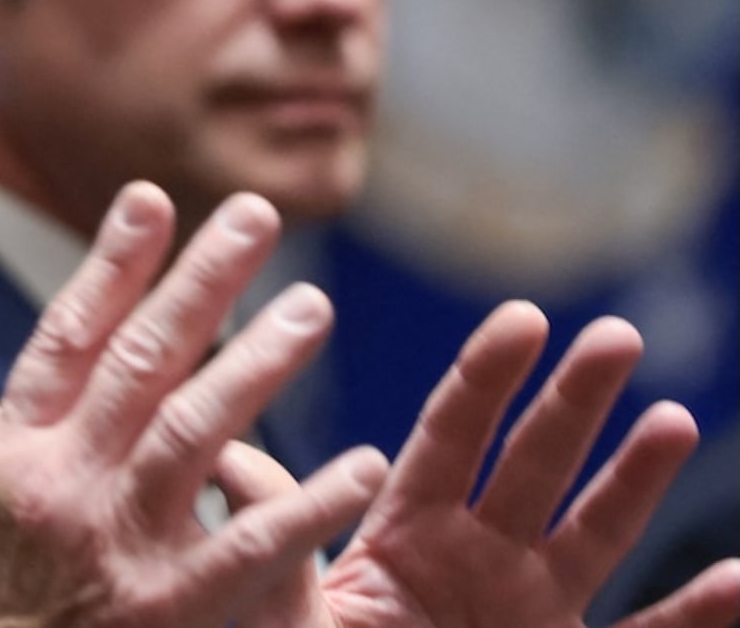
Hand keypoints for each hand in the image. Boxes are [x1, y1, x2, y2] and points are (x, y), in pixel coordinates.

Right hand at [0, 182, 388, 627]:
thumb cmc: (2, 609)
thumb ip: (10, 448)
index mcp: (17, 453)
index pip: (67, 338)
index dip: (109, 267)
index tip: (152, 198)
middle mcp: (61, 485)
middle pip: (138, 363)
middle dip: (200, 283)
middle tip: (257, 216)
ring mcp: (117, 546)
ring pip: (192, 433)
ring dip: (256, 365)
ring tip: (312, 307)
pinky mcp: (170, 612)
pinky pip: (250, 547)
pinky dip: (307, 503)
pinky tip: (360, 463)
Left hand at [219, 303, 739, 627]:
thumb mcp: (285, 604)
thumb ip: (273, 531)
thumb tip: (222, 451)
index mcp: (408, 532)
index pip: (453, 437)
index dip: (488, 378)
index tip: (524, 317)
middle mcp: (480, 558)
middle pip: (533, 464)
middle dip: (574, 400)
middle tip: (617, 333)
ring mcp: (532, 611)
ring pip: (595, 533)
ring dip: (636, 481)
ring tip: (674, 420)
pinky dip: (698, 615)